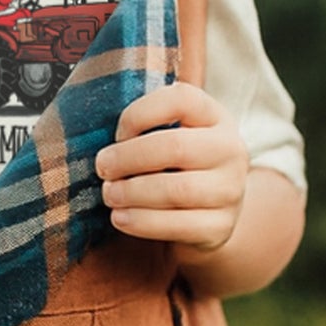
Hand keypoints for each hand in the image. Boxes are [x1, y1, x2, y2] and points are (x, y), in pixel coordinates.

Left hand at [94, 82, 248, 255]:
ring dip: (133, 192)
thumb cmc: (175, 163)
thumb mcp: (170, 133)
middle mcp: (230, 149)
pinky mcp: (222, 227)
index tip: (117, 133)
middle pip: (175, 146)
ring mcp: (231, 190)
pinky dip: (143, 222)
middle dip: (129, 158)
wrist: (209, 211)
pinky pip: (179, 225)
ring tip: (109, 194)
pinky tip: (121, 218)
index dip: (141, 113)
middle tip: (102, 167)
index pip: (181, 99)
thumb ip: (145, 123)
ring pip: (176, 190)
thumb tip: (94, 120)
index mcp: (214, 116)